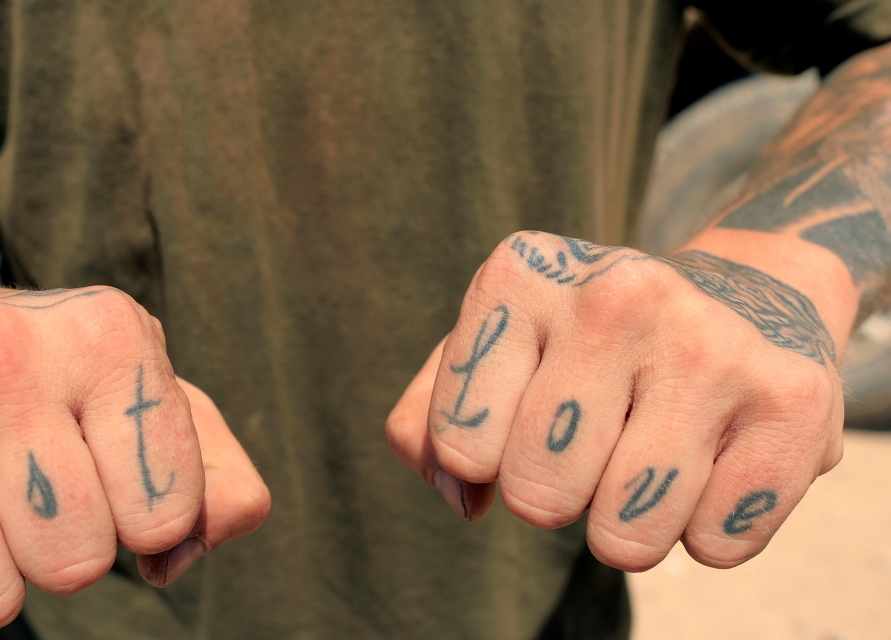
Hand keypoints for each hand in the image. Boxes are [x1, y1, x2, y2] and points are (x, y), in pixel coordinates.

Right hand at [0, 285, 269, 631]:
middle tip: (39, 493)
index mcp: (103, 334)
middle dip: (70, 550)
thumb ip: (218, 486)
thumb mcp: (157, 404)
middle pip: (74, 562)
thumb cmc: (53, 383)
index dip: (147, 521)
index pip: (162, 514)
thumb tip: (175, 558)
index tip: (114, 477)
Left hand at [386, 231, 845, 570]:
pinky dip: (702, 533)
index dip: (480, 464)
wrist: (742, 295)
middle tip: (586, 451)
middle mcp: (617, 294)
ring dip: (628, 527)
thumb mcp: (492, 355)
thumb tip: (460, 496)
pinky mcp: (795, 400)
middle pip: (538, 494)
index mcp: (522, 275)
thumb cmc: (584, 344)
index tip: (514, 429)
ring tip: (645, 461)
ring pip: (626, 532)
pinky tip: (711, 465)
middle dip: (552, 499)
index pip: (460, 443)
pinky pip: (715, 544)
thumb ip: (429, 424)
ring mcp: (710, 342)